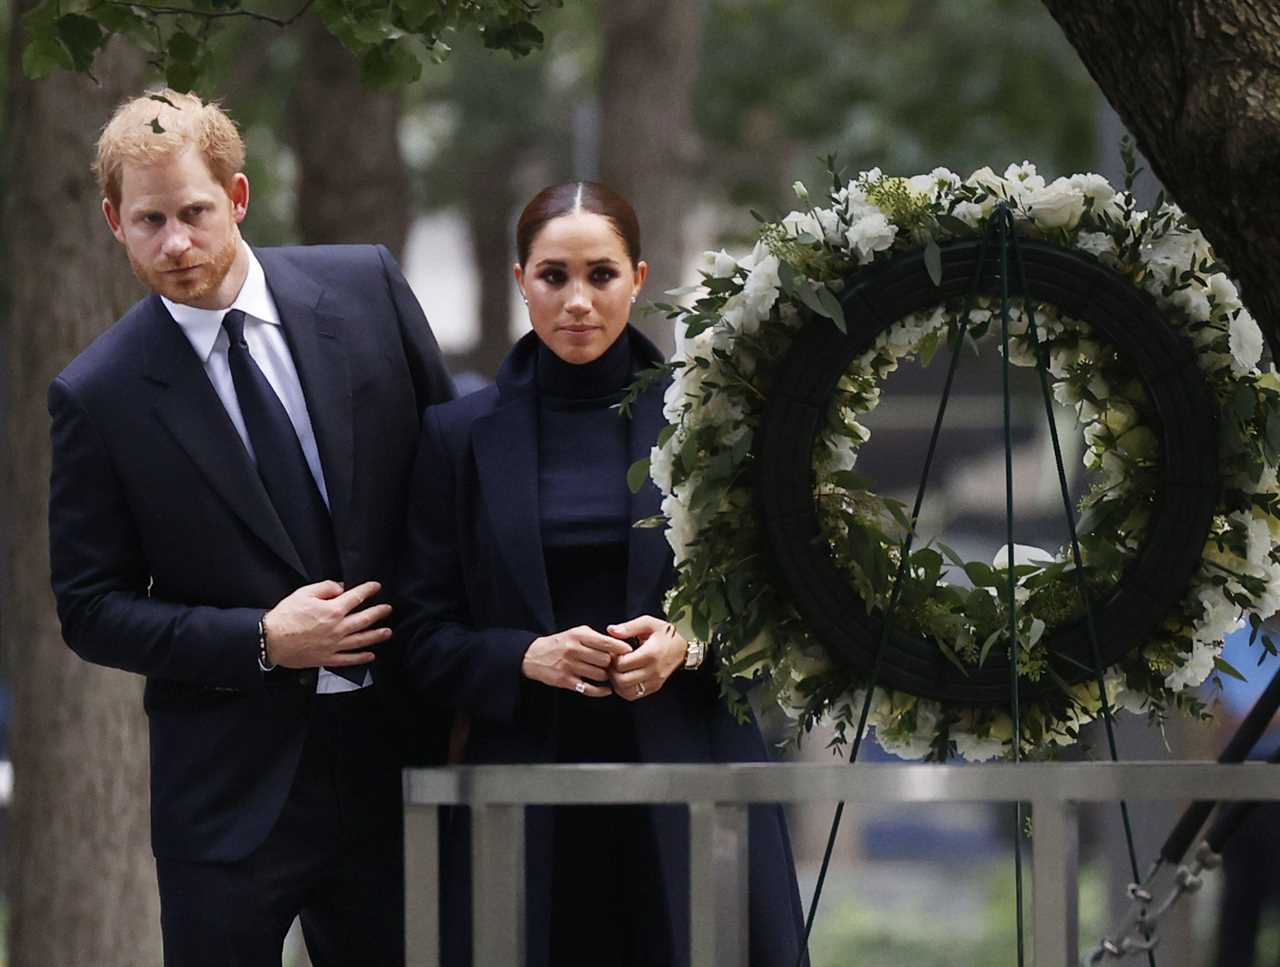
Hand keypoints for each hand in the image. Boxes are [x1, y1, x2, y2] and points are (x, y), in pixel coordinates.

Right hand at [262, 580, 390, 669]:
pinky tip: (371, 655)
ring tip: (387, 632)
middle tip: (388, 609)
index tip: (376, 587)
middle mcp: (337, 628)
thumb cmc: (286, 616)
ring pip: (362, 640)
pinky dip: (361, 658)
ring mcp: (334, 645)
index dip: (368, 590)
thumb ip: (326, 587)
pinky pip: (349, 659)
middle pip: (365, 619)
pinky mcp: (327, 658)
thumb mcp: (304, 593)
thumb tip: (341, 588)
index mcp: (332, 610)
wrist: (270, 640)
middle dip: (379, 612)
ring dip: (377, 636)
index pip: (356, 597)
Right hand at [522, 625, 632, 696]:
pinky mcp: (565, 681)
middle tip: (614, 665)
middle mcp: (573, 649)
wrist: (534, 656)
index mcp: (578, 635)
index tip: (629, 652)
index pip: (606, 642)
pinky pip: (589, 689)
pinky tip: (606, 689)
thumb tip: (620, 645)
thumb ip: (596, 637)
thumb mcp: (576, 633)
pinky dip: (601, 691)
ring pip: (599, 675)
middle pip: (605, 660)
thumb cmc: (561, 643)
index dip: (621, 648)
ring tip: (606, 674)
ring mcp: (569, 666)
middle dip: (612, 664)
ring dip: (606, 676)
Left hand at [606, 615, 687, 701]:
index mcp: (650, 654)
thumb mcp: (648, 623)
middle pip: (622, 680)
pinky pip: (634, 695)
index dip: (612, 658)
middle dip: (612, 672)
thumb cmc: (667, 633)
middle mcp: (653, 671)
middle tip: (613, 662)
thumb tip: (611, 630)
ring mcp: (655, 681)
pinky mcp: (655, 687)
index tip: (614, 652)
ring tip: (618, 670)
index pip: (622, 664)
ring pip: (626, 691)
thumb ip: (628, 627)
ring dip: (617, 682)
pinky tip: (624, 677)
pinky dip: (624, 689)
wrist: (684, 645)